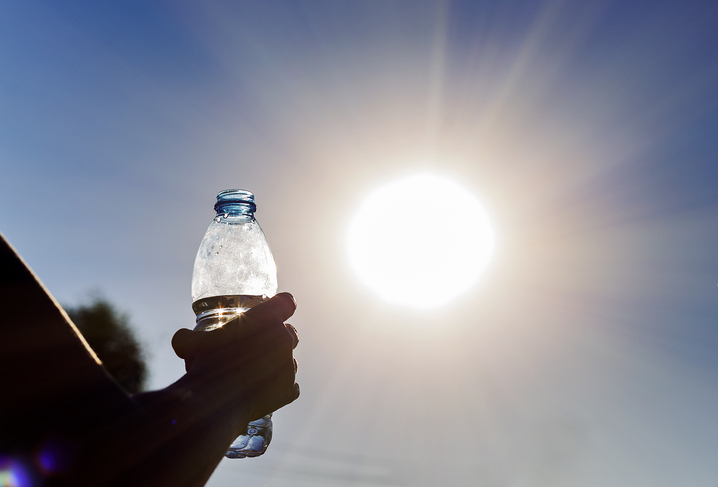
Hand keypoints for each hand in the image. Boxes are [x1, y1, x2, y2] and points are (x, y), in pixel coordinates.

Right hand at [171, 293, 299, 423]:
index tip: (276, 310)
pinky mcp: (288, 390)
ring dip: (279, 363)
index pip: (286, 302)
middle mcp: (284, 339)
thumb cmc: (203, 364)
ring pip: (291, 361)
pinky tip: (268, 390)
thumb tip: (180, 338)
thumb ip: (187, 337)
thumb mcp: (190, 344)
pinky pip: (291, 386)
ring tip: (259, 370)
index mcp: (267, 318)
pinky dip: (281, 388)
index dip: (282, 305)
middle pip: (290, 333)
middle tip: (259, 345)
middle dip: (278, 337)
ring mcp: (289, 366)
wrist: (215, 400)